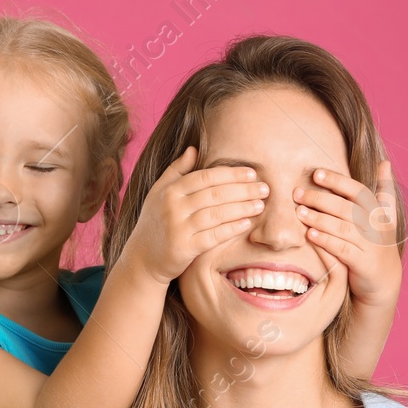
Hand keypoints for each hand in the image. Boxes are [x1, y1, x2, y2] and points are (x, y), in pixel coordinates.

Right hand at [125, 146, 269, 285]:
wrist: (142, 258)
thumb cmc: (155, 222)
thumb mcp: (159, 193)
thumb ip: (176, 171)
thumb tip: (193, 149)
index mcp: (169, 190)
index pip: (206, 176)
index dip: (231, 174)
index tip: (252, 173)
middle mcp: (172, 207)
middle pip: (215, 194)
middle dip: (243, 190)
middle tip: (264, 189)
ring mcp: (178, 228)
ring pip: (216, 214)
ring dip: (242, 208)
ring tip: (260, 205)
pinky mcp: (184, 248)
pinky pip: (213, 236)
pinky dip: (231, 229)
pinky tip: (247, 224)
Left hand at [296, 159, 404, 309]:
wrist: (384, 280)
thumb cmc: (377, 244)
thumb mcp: (385, 217)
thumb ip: (383, 190)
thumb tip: (385, 163)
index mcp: (379, 212)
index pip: (358, 191)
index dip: (337, 181)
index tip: (316, 174)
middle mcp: (376, 227)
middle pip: (346, 208)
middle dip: (320, 199)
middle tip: (298, 193)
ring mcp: (371, 245)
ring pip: (342, 228)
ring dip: (319, 219)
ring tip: (299, 212)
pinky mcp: (362, 263)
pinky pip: (341, 249)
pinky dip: (325, 241)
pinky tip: (310, 235)